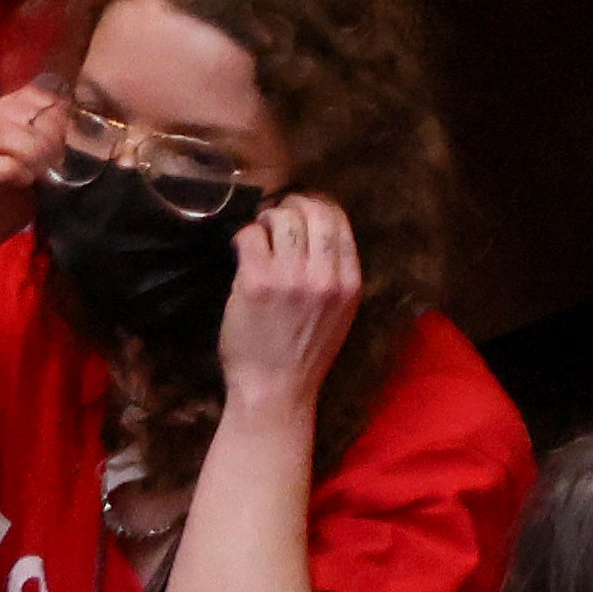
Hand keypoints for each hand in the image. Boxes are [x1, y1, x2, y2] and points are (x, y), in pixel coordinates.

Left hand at [212, 194, 358, 412]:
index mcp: (351, 282)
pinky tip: (241, 249)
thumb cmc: (304, 353)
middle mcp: (326, 276)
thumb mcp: (339, 313)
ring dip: (266, 218)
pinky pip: (250, 236)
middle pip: (315, 211)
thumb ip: (334, 275)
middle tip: (275, 212)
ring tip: (259, 232)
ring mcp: (291, 278)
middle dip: (292, 203)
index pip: (340, 221)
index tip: (300, 209)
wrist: (276, 388)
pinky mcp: (257, 282)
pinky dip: (244, 236)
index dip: (317, 205)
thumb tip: (313, 232)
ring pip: (282, 218)